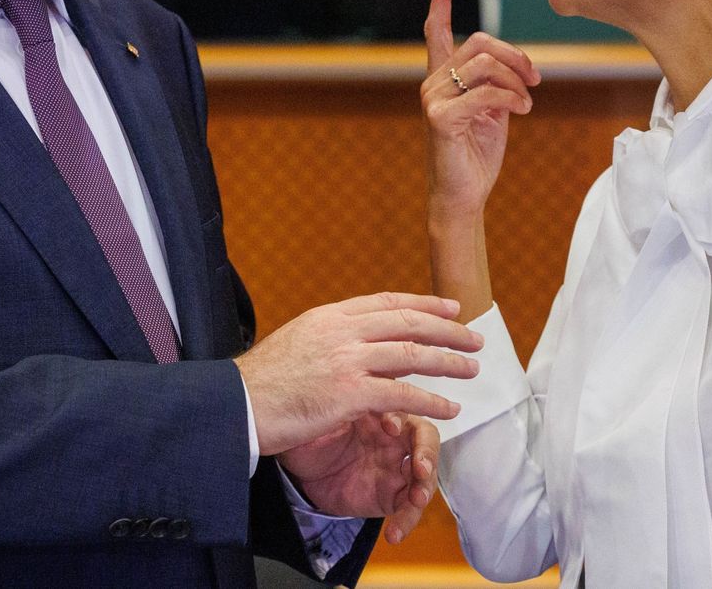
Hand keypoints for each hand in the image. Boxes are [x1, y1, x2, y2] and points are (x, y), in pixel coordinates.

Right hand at [237, 292, 481, 455]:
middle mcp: (342, 331)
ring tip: (471, 369)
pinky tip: (449, 409)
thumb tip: (376, 347)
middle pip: (408, 322)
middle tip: (474, 338)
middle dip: (447, 329)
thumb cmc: (265, 382)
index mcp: (330, 316)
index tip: (451, 306)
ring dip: (448, 362)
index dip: (424, 303)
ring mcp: (346, 360)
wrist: (237, 404)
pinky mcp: (348, 393)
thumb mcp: (301, 343)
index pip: (388, 302)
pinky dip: (431, 401)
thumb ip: (337, 340)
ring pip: (413, 354)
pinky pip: (402, 394)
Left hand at [278, 413, 439, 545]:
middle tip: (420, 468)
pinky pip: (407, 508)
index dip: (402, 417)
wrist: (298, 469)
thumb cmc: (311, 434)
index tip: (389, 427)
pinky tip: (395, 533)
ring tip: (416, 501)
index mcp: (380, 414)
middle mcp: (394, 440)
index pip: (402, 407)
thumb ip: (338, 409)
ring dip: (425, 489)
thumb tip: (345, 395)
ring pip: (424, 477)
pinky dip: (406, 520)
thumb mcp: (319, 418)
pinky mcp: (390, 496)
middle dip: (428, 454)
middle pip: (426, 442)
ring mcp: (394, 468)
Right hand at [422, 0, 539, 215]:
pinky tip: (522, 111)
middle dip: (514, 56)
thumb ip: (498, 83)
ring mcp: (433, 99)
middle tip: (535, 78)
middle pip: (479, 43)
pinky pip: (487, 93)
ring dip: (517, 81)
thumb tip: (517, 66)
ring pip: (485, 66)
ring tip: (527, 101)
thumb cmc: (476, 153)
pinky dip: (513, 99)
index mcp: (443, 76)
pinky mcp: (440, 118)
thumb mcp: (493, 110)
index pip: (437, 29)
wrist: (463, 195)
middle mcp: (432, 82)